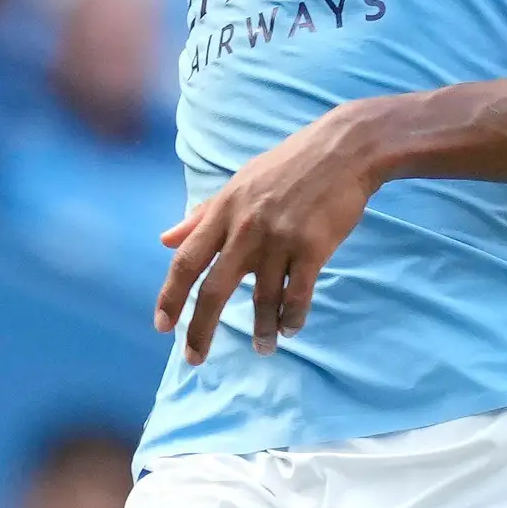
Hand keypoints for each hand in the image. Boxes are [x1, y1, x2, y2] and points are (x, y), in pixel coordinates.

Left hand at [157, 103, 389, 360]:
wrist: (344, 149)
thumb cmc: (289, 165)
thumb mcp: (238, 183)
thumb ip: (201, 216)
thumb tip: (164, 239)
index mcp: (224, 211)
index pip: (186, 261)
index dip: (170, 296)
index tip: (162, 326)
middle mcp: (245, 228)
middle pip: (214, 289)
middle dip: (201, 329)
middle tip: (195, 358)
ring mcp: (279, 239)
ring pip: (262, 299)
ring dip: (261, 330)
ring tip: (263, 348)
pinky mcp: (312, 247)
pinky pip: (297, 294)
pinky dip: (292, 317)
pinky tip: (290, 329)